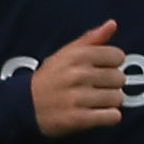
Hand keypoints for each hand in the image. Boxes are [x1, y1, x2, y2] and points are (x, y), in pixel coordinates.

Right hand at [25, 23, 127, 137]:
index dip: (111, 64)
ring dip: (109, 102)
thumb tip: (112, 24)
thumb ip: (91, 39)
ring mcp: (78, 98)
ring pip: (118, 99)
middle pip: (120, 78)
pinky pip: (113, 117)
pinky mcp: (78, 119)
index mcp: (77, 56)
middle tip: (93, 88)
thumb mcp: (66, 53)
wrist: (24, 106)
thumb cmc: (50, 78)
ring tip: (92, 101)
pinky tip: (95, 114)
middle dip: (110, 85)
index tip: (99, 70)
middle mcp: (78, 75)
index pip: (118, 56)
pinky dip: (108, 117)